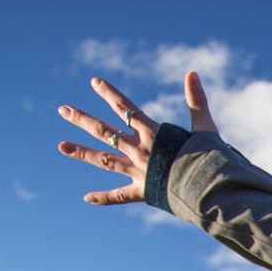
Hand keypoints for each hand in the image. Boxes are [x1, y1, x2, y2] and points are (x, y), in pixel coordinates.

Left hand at [57, 70, 218, 204]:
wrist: (209, 191)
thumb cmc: (210, 160)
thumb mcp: (204, 127)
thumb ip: (196, 100)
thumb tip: (192, 72)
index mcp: (152, 133)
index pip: (125, 107)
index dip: (109, 93)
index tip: (94, 81)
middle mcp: (139, 150)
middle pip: (104, 131)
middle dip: (82, 119)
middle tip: (62, 110)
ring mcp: (138, 171)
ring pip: (103, 160)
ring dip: (81, 152)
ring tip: (60, 146)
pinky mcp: (142, 192)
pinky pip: (119, 196)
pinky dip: (103, 198)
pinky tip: (86, 198)